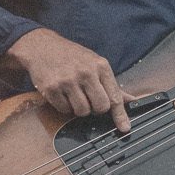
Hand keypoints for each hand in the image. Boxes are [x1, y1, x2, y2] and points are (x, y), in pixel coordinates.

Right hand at [6, 28, 134, 131]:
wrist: (42, 47)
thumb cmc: (73, 57)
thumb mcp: (95, 63)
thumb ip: (112, 84)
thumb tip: (132, 100)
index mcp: (100, 66)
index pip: (114, 96)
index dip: (120, 115)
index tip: (124, 127)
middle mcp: (85, 73)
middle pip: (100, 108)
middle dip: (96, 109)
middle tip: (89, 99)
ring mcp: (67, 81)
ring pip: (82, 112)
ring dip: (79, 108)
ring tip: (74, 94)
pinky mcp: (51, 88)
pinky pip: (64, 110)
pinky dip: (64, 106)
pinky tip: (62, 93)